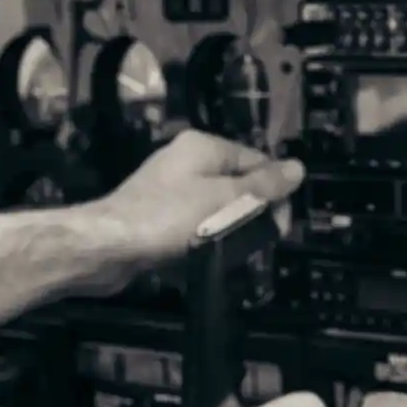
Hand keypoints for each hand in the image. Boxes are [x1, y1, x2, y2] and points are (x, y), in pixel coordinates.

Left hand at [78, 131, 304, 294]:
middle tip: (257, 244)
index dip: (274, 193)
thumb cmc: (168, 217)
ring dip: (228, 232)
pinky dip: (203, 241)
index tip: (281, 227)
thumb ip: (263, 185)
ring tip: (232, 255)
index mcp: (203, 146)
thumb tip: (298, 167)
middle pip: (236, 186)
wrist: (108, 246)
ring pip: (216, 210)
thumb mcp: (223, 199)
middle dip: (251, 215)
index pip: (256, 162)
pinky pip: (193, 226)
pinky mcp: (158, 216)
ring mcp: (170, 189)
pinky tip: (206, 260)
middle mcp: (186, 162)